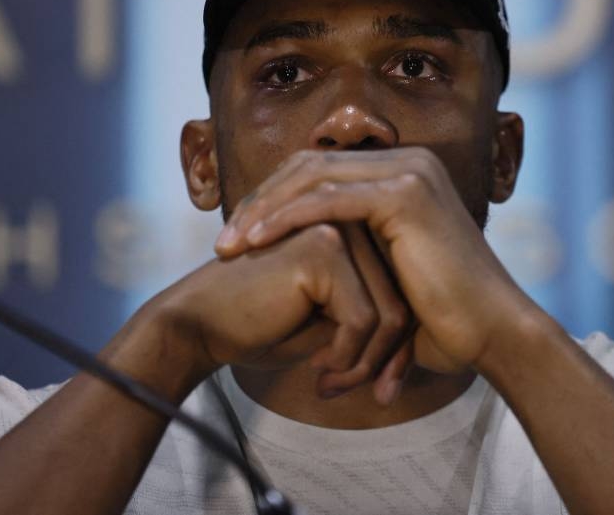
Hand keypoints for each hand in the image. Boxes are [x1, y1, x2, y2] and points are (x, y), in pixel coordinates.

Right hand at [148, 223, 410, 401]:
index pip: (402, 291)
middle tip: (358, 392)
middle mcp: (349, 220)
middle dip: (387, 359)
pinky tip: (318, 368)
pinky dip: (348, 356)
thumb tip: (414, 334)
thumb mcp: (329, 322)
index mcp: (352, 230)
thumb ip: (369, 313)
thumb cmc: (260, 325)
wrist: (199, 325)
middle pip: (403, 299)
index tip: (382, 385)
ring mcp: (337, 229)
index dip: (397, 346)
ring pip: (391, 311)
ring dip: (367, 363)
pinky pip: (364, 318)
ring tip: (332, 384)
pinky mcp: (323, 249)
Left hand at [214, 147, 532, 374]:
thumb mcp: (385, 269)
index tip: (239, 234)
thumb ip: (351, 246)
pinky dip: (286, 218)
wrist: (488, 330)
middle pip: (310, 165)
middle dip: (259, 201)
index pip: (320, 169)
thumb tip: (304, 252)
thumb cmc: (439, 312)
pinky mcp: (406, 194)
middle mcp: (408, 160)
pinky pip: (328, 200)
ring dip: (263, 210)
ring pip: (313, 177)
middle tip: (223, 240)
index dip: (273, 198)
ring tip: (228, 245)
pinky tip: (256, 241)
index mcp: (402, 171)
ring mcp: (410, 172)